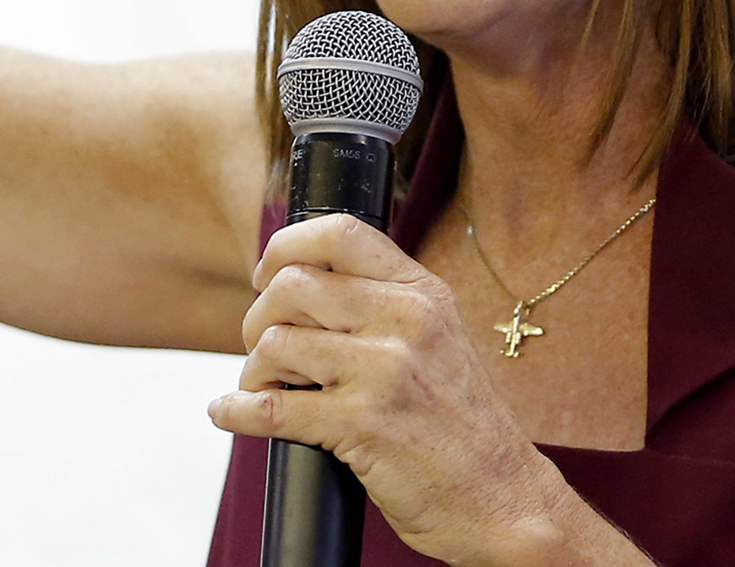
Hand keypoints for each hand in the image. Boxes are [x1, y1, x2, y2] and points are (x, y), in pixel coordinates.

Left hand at [208, 214, 578, 564]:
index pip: (340, 233)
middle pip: (292, 286)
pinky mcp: (362, 425)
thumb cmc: (463, 426)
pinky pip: (271, 406)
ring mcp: (385, 372)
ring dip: (253, 370)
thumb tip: (302, 282)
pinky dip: (237, 410)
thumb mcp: (441, 340)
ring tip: (266, 388)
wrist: (504, 500)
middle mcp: (407, 322)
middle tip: (264, 350)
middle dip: (259, 318)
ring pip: (276, 343)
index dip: (285, 247)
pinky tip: (230, 412)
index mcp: (424, 294)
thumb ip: (386, 304)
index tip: (265, 276)